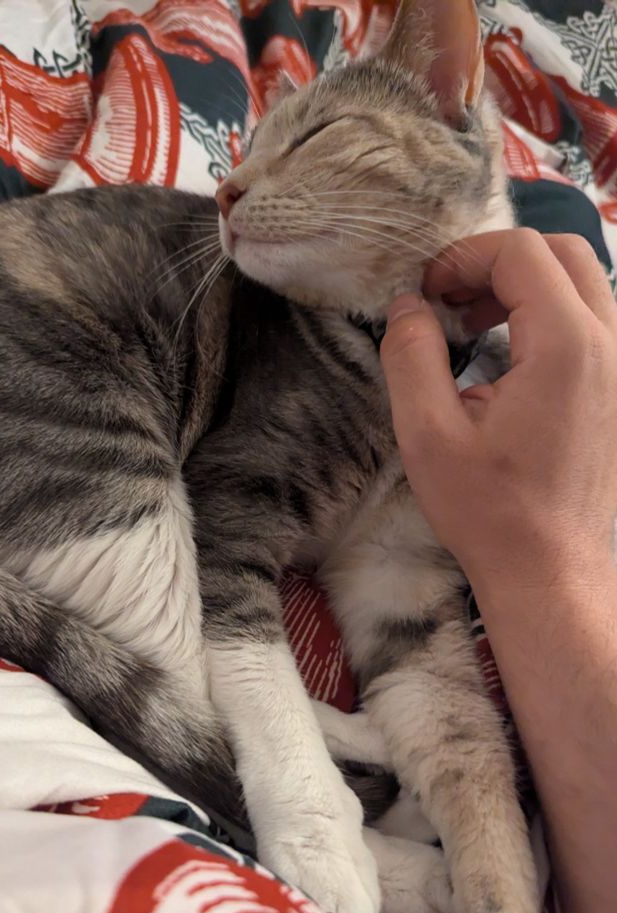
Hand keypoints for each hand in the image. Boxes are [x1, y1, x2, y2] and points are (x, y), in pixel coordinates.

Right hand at [380, 228, 616, 597]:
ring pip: (584, 283)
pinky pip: (592, 321)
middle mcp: (610, 345)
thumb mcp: (427, 434)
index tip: (425, 296)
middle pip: (561, 253)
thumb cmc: (489, 511)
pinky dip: (547, 315)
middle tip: (449, 300)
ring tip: (472, 324)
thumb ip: (411, 355)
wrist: (550, 570)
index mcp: (566, 346)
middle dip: (496, 262)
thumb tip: (405, 306)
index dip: (462, 258)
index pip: (519, 252)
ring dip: (524, 286)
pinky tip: (506, 357)